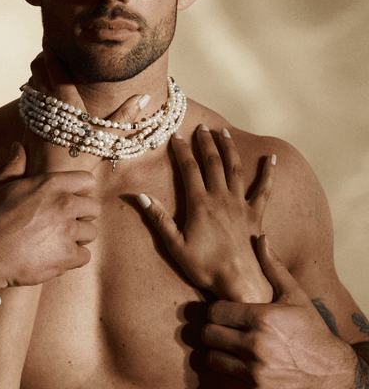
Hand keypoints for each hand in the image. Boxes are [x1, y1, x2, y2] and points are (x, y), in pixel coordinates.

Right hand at [0, 142, 98, 291]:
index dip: (80, 191)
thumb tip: (18, 145)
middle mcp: (64, 204)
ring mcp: (68, 231)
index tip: (70, 199)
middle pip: (93, 207)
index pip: (87, 181)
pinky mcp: (68, 256)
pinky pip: (84, 256)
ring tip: (55, 241)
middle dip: (81, 215)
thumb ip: (14, 164)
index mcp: (50, 184)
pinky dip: (72, 258)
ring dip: (77, 238)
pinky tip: (54, 257)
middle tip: (62, 223)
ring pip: (90, 233)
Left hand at [23, 52, 148, 173]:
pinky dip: (35, 93)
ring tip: (52, 74)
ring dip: (39, 75)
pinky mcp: (27, 124)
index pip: (52, 63)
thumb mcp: (106, 138)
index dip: (52, 49)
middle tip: (57, 55)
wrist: (49, 180)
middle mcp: (45, 102)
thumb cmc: (80, 160)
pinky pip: (28, 100)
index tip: (57, 40)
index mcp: (64, 99)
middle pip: (36, 67)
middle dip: (44, 58)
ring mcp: (34, 112)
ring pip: (31, 82)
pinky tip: (46, 100)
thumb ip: (125, 116)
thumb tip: (144, 97)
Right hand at [138, 125, 274, 302]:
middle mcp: (221, 199)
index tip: (176, 136)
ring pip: (235, 169)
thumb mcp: (174, 245)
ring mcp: (240, 205)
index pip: (189, 169)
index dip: (182, 151)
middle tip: (201, 128)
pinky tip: (271, 158)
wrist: (240, 282)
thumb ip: (158, 218)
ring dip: (229, 149)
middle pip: (213, 163)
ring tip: (224, 133)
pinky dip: (268, 172)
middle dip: (205, 143)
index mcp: (200, 204)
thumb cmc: (205, 267)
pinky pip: (264, 189)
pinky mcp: (255, 215)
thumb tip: (139, 196)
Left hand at [202, 235, 356, 387]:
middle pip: (208, 333)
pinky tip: (240, 366)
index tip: (227, 315)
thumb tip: (261, 238)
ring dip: (219, 353)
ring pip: (212, 357)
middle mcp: (256, 345)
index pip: (215, 311)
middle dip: (215, 331)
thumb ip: (273, 268)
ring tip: (233, 349)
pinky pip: (222, 378)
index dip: (218, 312)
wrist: (334, 375)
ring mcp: (255, 371)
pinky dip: (227, 373)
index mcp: (262, 318)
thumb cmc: (312, 333)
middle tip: (226, 331)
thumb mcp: (295, 299)